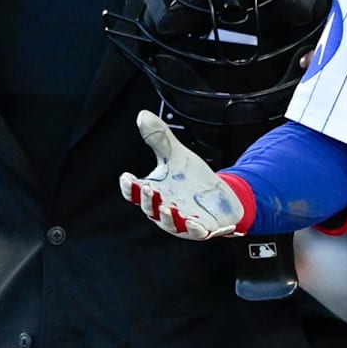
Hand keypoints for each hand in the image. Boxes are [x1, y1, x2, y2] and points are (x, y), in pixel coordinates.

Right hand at [119, 110, 242, 239]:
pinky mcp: (202, 229)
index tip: (126, 177)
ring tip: (167, 207)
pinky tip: (194, 224)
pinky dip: (194, 230)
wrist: (219, 196)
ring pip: (170, 223)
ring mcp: (182, 222)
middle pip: (150, 208)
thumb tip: (142, 114)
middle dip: (148, 200)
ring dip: (167, 217)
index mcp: (154, 193)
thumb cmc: (191, 178)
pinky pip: (196, 233)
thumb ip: (159, 138)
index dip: (129, 187)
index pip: (135, 192)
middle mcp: (164, 210)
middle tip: (149, 188)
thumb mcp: (176, 155)